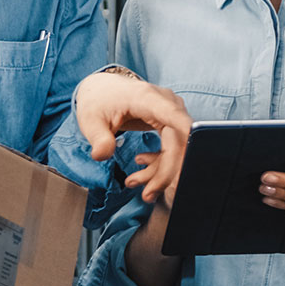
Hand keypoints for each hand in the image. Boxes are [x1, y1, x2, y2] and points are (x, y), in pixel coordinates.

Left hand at [73, 71, 193, 204]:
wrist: (101, 90)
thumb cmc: (98, 101)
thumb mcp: (91, 121)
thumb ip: (98, 138)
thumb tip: (101, 155)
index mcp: (147, 98)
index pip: (174, 117)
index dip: (188, 137)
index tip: (194, 160)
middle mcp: (166, 103)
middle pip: (178, 141)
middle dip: (165, 172)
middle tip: (147, 195)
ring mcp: (171, 112)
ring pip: (179, 148)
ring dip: (161, 172)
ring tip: (134, 183)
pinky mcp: (170, 122)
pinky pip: (173, 147)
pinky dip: (160, 163)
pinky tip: (140, 166)